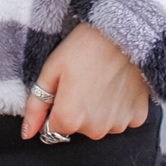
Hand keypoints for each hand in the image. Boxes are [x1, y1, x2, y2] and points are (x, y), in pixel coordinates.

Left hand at [21, 24, 149, 140]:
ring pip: (100, 123)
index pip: (53, 128)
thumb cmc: (84, 46)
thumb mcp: (51, 69)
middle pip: (78, 127)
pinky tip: (117, 83)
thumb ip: (36, 106)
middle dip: (77, 109)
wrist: (122, 31)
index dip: (56, 106)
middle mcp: (95, 130)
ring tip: (101, 78)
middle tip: (83, 79)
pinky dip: (119, 105)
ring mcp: (118, 125)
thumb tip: (27, 133)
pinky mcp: (138, 117)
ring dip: (98, 108)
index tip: (65, 86)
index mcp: (70, 119)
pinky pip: (122, 118)